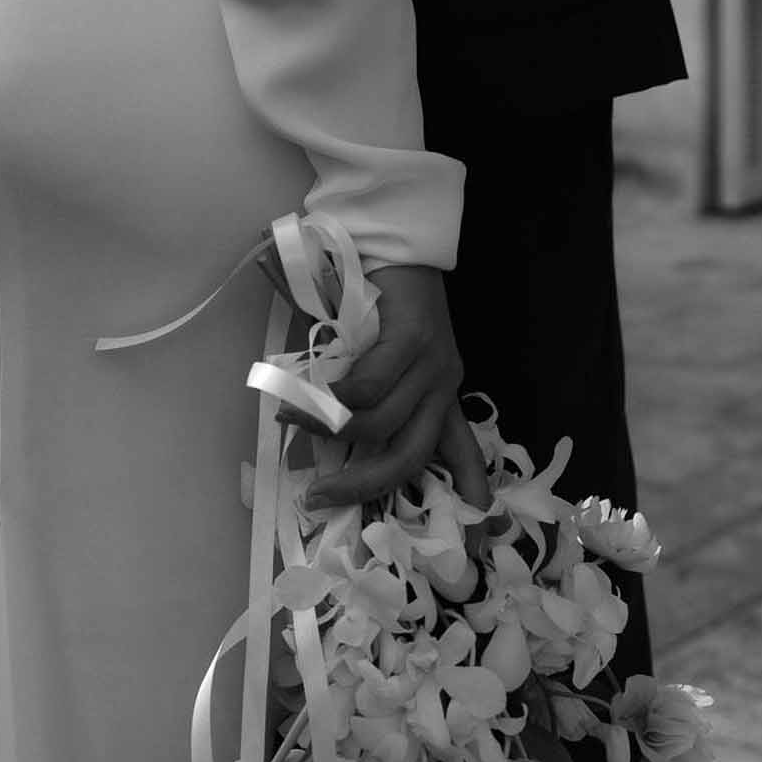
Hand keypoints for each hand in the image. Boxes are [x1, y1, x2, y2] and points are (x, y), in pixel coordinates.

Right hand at [291, 265, 490, 515]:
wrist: (393, 237)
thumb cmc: (384, 297)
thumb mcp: (387, 355)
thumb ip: (367, 398)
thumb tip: (319, 442)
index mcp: (442, 394)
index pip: (463, 452)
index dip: (466, 490)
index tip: (470, 524)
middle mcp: (443, 386)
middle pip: (409, 458)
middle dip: (361, 487)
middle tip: (317, 499)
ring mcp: (431, 363)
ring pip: (381, 424)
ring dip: (328, 432)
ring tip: (291, 424)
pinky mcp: (412, 338)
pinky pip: (371, 385)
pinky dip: (334, 398)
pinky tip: (306, 398)